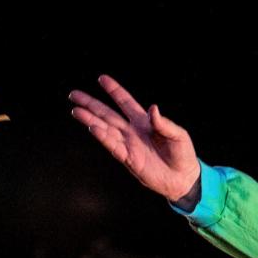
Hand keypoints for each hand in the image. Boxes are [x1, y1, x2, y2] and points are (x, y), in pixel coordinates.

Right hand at [69, 75, 199, 202]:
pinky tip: (93, 128)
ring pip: (105, 129)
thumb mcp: (178, 134)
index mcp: (144, 122)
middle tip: (74, 95)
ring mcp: (129, 145)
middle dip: (90, 104)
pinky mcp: (129, 159)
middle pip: (107, 114)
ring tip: (76, 111)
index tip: (101, 79)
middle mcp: (132, 131)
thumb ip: (164, 123)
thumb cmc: (182, 154)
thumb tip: (152, 108)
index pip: (125, 102)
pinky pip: (113, 146)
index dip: (114, 90)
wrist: (183, 178)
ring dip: (90, 120)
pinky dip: (103, 138)